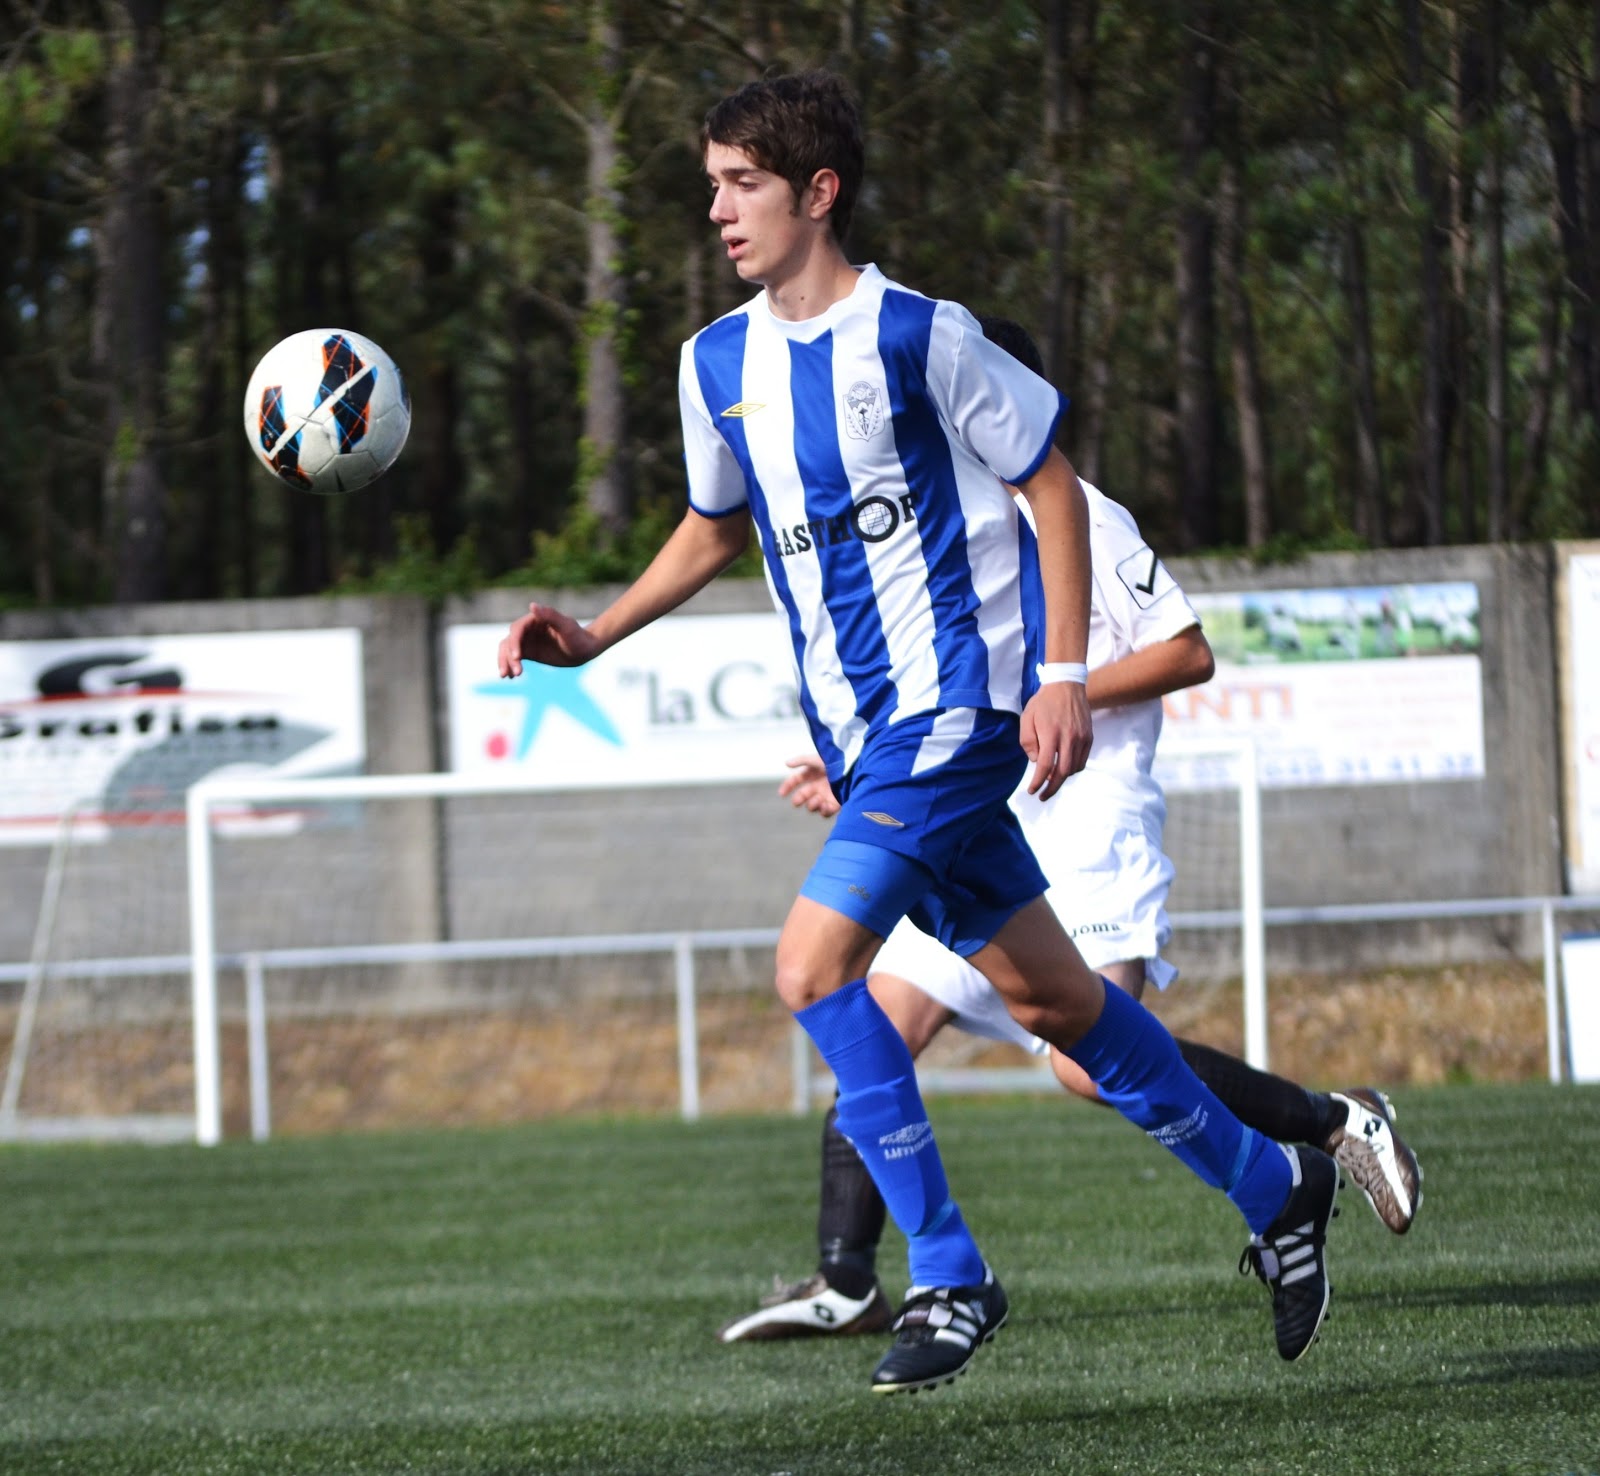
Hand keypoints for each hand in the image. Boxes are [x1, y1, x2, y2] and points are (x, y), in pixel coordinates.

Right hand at [496, 603, 602, 676]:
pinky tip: (510, 676)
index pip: (517, 630)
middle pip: (509, 641)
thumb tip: (532, 605)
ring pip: (508, 650)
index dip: (514, 643)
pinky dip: (510, 666)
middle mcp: (527, 629)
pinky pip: (514, 658)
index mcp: (535, 619)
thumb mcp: (566, 626)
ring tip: (507, 676)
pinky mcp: (528, 652)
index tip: (518, 657)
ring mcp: (527, 640)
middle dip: (507, 656)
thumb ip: (550, 615)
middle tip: (512, 672)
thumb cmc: (578, 636)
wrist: (585, 649)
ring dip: (505, 662)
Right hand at [777, 754, 839, 816]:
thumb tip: (786, 763)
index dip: (788, 786)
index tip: (781, 793)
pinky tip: (825, 805)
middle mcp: (818, 785)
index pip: (796, 780)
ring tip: (816, 800)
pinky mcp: (835, 803)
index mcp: (813, 774)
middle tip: (797, 801)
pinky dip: (823, 811)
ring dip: (811, 805)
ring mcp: (826, 795)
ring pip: (812, 805)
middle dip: (798, 799)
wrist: (855, 769)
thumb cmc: (837, 761)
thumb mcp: (818, 758)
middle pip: (802, 795)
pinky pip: (825, 812)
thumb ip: (802, 760)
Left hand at [1019, 682, 1092, 799]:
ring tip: (1051, 780)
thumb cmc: (1043, 702)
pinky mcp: (1089, 737)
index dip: (1038, 782)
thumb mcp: (1026, 718)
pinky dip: (1073, 769)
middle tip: (1043, 795)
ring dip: (1062, 779)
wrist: (1067, 685)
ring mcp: (1081, 738)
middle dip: (1052, 788)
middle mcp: (1068, 738)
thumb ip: (1028, 741)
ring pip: (1074, 768)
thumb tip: (1036, 761)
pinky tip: (1063, 768)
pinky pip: (1082, 761)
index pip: (1045, 766)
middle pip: (1062, 773)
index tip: (1032, 791)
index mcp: (1051, 733)